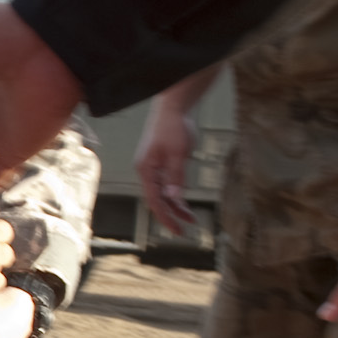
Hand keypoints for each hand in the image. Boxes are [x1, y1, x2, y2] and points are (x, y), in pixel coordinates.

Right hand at [134, 65, 220, 233]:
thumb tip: (175, 199)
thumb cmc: (173, 127)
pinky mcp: (162, 163)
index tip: (176, 230)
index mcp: (146, 169)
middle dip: (171, 214)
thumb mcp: (178, 152)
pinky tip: (184, 202)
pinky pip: (167, 184)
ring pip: (163, 193)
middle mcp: (147, 170)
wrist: (174, 107)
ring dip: (175, 206)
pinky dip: (176, 194)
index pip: (154, 200)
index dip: (165, 216)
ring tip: (191, 218)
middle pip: (157, 199)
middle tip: (184, 230)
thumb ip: (176, 176)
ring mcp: (154, 167)